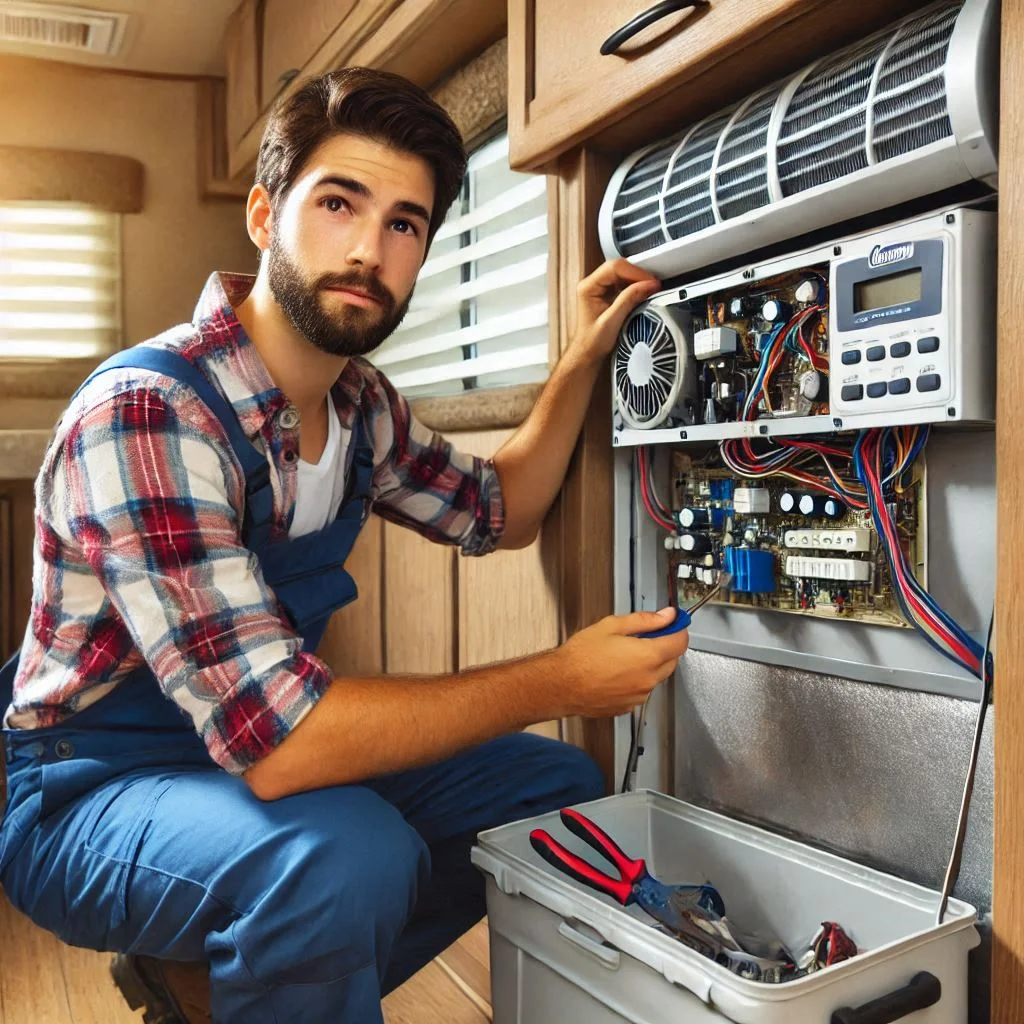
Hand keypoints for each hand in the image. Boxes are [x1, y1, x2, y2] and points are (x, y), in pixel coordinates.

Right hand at [551, 608, 688, 717]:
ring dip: (649, 664)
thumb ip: (645, 620)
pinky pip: (641, 689)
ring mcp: (639, 696)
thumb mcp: (612, 626)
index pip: (680, 642)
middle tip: (646, 635)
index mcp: (648, 656)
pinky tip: (616, 671)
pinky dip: (636, 679)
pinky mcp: (628, 706)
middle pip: (672, 660)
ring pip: (656, 676)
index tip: (674, 623)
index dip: (679, 629)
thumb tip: (665, 616)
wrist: (561, 684)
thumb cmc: (581, 657)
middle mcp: (648, 679)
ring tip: (622, 655)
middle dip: (664, 646)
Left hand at [572, 258, 660, 364]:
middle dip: (638, 274)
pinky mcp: (607, 292)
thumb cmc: (592, 342)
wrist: (589, 353)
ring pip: (623, 273)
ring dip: (638, 279)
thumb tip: (648, 285)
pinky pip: (624, 281)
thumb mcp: (612, 321)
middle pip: (619, 267)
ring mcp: (600, 287)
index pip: (614, 268)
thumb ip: (629, 300)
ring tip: (650, 289)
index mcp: (588, 287)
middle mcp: (592, 284)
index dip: (635, 272)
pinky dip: (635, 285)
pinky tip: (643, 292)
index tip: (650, 281)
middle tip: (653, 284)